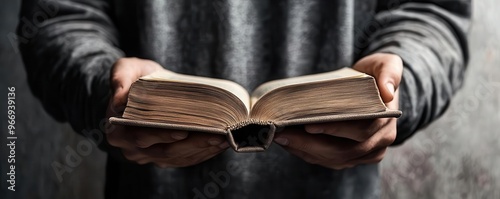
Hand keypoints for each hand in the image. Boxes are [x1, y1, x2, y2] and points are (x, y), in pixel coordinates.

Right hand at [106, 57, 228, 167]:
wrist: (137, 92)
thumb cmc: (133, 78)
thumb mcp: (124, 69)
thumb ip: (120, 78)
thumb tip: (119, 99)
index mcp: (118, 130)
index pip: (140, 137)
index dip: (161, 136)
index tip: (182, 132)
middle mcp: (132, 149)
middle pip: (164, 151)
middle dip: (192, 144)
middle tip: (215, 135)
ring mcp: (149, 156)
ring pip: (178, 157)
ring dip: (202, 150)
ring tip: (223, 138)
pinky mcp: (164, 157)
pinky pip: (185, 159)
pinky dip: (203, 153)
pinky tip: (220, 144)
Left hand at [273, 53, 402, 168]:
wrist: (376, 88)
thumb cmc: (377, 74)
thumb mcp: (387, 64)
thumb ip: (388, 73)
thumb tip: (387, 92)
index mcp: (386, 121)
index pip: (361, 130)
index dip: (335, 129)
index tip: (309, 125)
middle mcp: (380, 142)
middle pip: (344, 151)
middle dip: (311, 145)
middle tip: (283, 134)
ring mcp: (367, 153)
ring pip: (335, 160)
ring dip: (305, 152)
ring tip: (280, 138)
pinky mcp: (354, 158)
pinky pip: (330, 161)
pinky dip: (308, 154)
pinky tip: (289, 144)